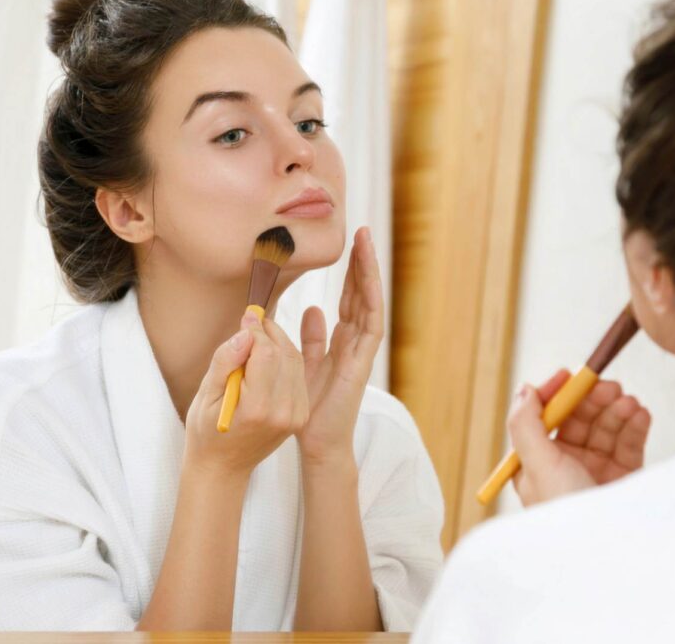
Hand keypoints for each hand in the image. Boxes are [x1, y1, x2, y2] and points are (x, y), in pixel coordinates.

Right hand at [182, 308, 308, 476]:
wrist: (223, 469)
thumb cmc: (206, 432)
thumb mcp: (206, 396)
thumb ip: (225, 362)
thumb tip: (245, 333)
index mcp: (257, 408)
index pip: (267, 353)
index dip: (257, 331)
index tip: (247, 316)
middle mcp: (283, 412)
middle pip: (286, 355)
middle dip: (271, 333)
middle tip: (254, 321)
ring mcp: (295, 416)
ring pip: (296, 364)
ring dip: (281, 344)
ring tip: (260, 336)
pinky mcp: (300, 416)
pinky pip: (299, 377)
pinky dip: (287, 361)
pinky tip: (269, 357)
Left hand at [295, 227, 384, 464]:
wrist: (318, 441)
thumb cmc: (312, 407)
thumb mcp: (304, 364)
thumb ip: (310, 338)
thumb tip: (312, 309)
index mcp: (343, 341)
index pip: (350, 298)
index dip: (350, 272)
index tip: (350, 245)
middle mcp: (356, 342)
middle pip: (362, 295)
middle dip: (362, 264)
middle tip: (362, 233)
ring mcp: (363, 352)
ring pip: (370, 304)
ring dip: (368, 275)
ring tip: (366, 246)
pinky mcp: (362, 364)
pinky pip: (370, 327)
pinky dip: (369, 303)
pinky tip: (366, 282)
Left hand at [509, 369, 650, 506]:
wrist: (606, 557)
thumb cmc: (566, 516)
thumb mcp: (538, 467)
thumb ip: (526, 425)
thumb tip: (524, 389)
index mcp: (536, 464)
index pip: (543, 418)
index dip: (556, 393)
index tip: (571, 374)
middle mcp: (564, 466)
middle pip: (578, 418)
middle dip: (593, 400)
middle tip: (611, 386)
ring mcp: (595, 472)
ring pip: (606, 428)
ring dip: (617, 410)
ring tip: (630, 403)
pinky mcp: (624, 479)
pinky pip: (629, 443)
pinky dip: (635, 425)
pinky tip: (641, 415)